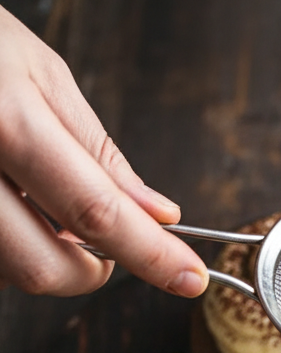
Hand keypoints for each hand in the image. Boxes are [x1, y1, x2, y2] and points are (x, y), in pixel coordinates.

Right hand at [0, 7, 206, 296]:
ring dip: (43, 256)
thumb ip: (99, 154)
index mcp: (3, 122)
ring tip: (40, 205)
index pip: (95, 211)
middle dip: (87, 272)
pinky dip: (12, 246)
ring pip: (9, 272)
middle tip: (105, 249)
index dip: (150, 255)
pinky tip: (13, 207)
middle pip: (43, 267)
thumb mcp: (40, 75)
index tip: (189, 277)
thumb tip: (157, 215)